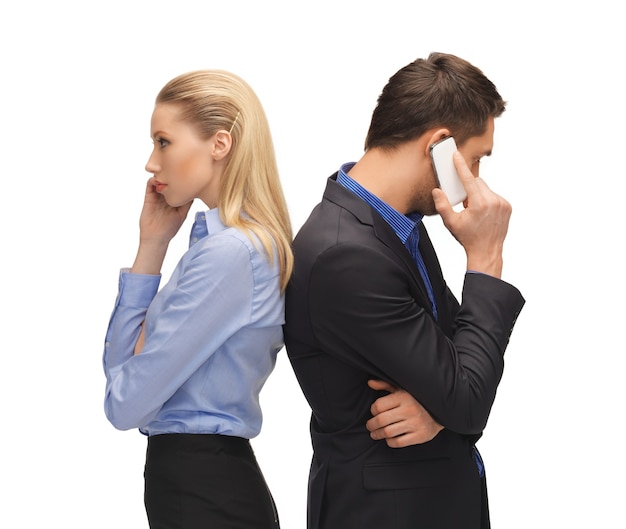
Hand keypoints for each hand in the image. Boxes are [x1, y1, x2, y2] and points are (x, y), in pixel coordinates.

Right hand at [131, 178, 192, 274]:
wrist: (157, 237)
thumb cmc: (171, 228)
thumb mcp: (182, 214)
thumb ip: (187, 203)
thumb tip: (195, 191)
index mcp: (176, 199)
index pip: (179, 185)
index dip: (183, 178)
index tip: (188, 171)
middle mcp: (167, 196)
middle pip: (169, 181)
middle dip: (172, 174)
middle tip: (177, 167)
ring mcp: (158, 196)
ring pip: (159, 181)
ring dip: (162, 176)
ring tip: (166, 173)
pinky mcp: (149, 198)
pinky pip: (149, 186)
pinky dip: (152, 181)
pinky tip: (156, 180)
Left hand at [366, 379, 443, 447]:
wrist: (440, 412)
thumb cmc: (416, 399)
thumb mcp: (402, 389)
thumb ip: (385, 385)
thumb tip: (370, 383)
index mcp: (403, 397)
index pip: (378, 405)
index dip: (373, 410)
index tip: (374, 412)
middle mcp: (409, 410)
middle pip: (381, 420)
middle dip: (371, 425)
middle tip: (369, 426)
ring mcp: (415, 424)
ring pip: (388, 433)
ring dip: (377, 434)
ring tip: (375, 433)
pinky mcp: (420, 436)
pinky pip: (398, 442)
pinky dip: (389, 442)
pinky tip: (388, 438)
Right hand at [432, 151, 510, 277]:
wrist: (487, 252)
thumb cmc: (468, 238)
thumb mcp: (451, 223)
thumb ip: (442, 205)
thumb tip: (437, 191)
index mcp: (479, 204)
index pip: (468, 179)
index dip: (460, 166)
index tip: (457, 155)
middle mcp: (493, 202)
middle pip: (477, 183)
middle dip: (468, 189)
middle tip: (464, 204)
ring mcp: (502, 204)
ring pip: (486, 189)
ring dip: (478, 194)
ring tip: (474, 211)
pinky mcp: (507, 207)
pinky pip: (494, 196)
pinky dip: (486, 200)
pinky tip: (483, 213)